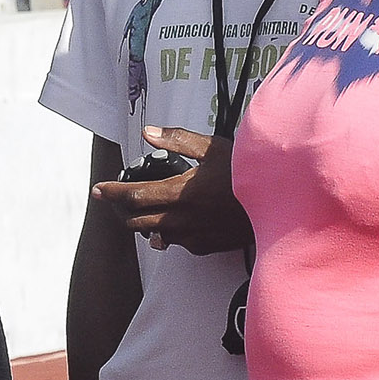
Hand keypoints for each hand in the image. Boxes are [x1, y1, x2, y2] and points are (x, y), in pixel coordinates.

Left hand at [89, 127, 251, 254]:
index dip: (111, 192)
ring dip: (143, 222)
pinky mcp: (206, 246)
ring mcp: (194, 236)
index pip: (132, 196)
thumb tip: (149, 133)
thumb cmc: (246, 171)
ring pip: (154, 234)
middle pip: (136, 220)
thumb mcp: (212, 147)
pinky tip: (171, 222)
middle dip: (121, 210)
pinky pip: (177, 243)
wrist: (280, 200)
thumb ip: (177, 140)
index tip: (98, 189)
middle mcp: (182, 218)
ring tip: (141, 208)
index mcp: (180, 192)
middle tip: (117, 198)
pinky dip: (167, 232)